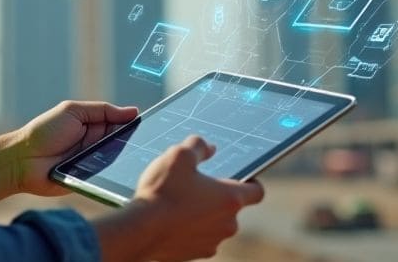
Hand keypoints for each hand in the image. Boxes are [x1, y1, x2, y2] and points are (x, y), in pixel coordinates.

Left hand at [15, 100, 137, 196]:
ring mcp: (94, 163)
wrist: (23, 161)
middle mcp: (96, 144)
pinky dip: (114, 175)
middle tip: (148, 143)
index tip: (151, 125)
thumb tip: (133, 112)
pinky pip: (107, 178)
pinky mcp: (90, 180)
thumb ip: (102, 111)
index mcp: (93, 126)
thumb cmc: (45, 131)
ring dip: (124, 159)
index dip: (134, 125)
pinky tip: (123, 172)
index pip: (120, 125)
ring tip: (138, 157)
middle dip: (133, 143)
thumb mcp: (73, 112)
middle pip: (122, 144)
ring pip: (117, 162)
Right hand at [93, 135, 264, 261]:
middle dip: (217, 197)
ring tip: (178, 203)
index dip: (251, 181)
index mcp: (230, 198)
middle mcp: (227, 224)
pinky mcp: (195, 254)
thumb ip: (198, 146)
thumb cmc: (163, 191)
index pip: (257, 191)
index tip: (239, 176)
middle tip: (195, 186)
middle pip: (231, 207)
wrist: (140, 230)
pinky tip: (170, 219)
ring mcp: (212, 242)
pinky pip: (198, 237)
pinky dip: (189, 229)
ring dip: (202, 214)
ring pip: (214, 223)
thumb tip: (208, 147)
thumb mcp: (179, 155)